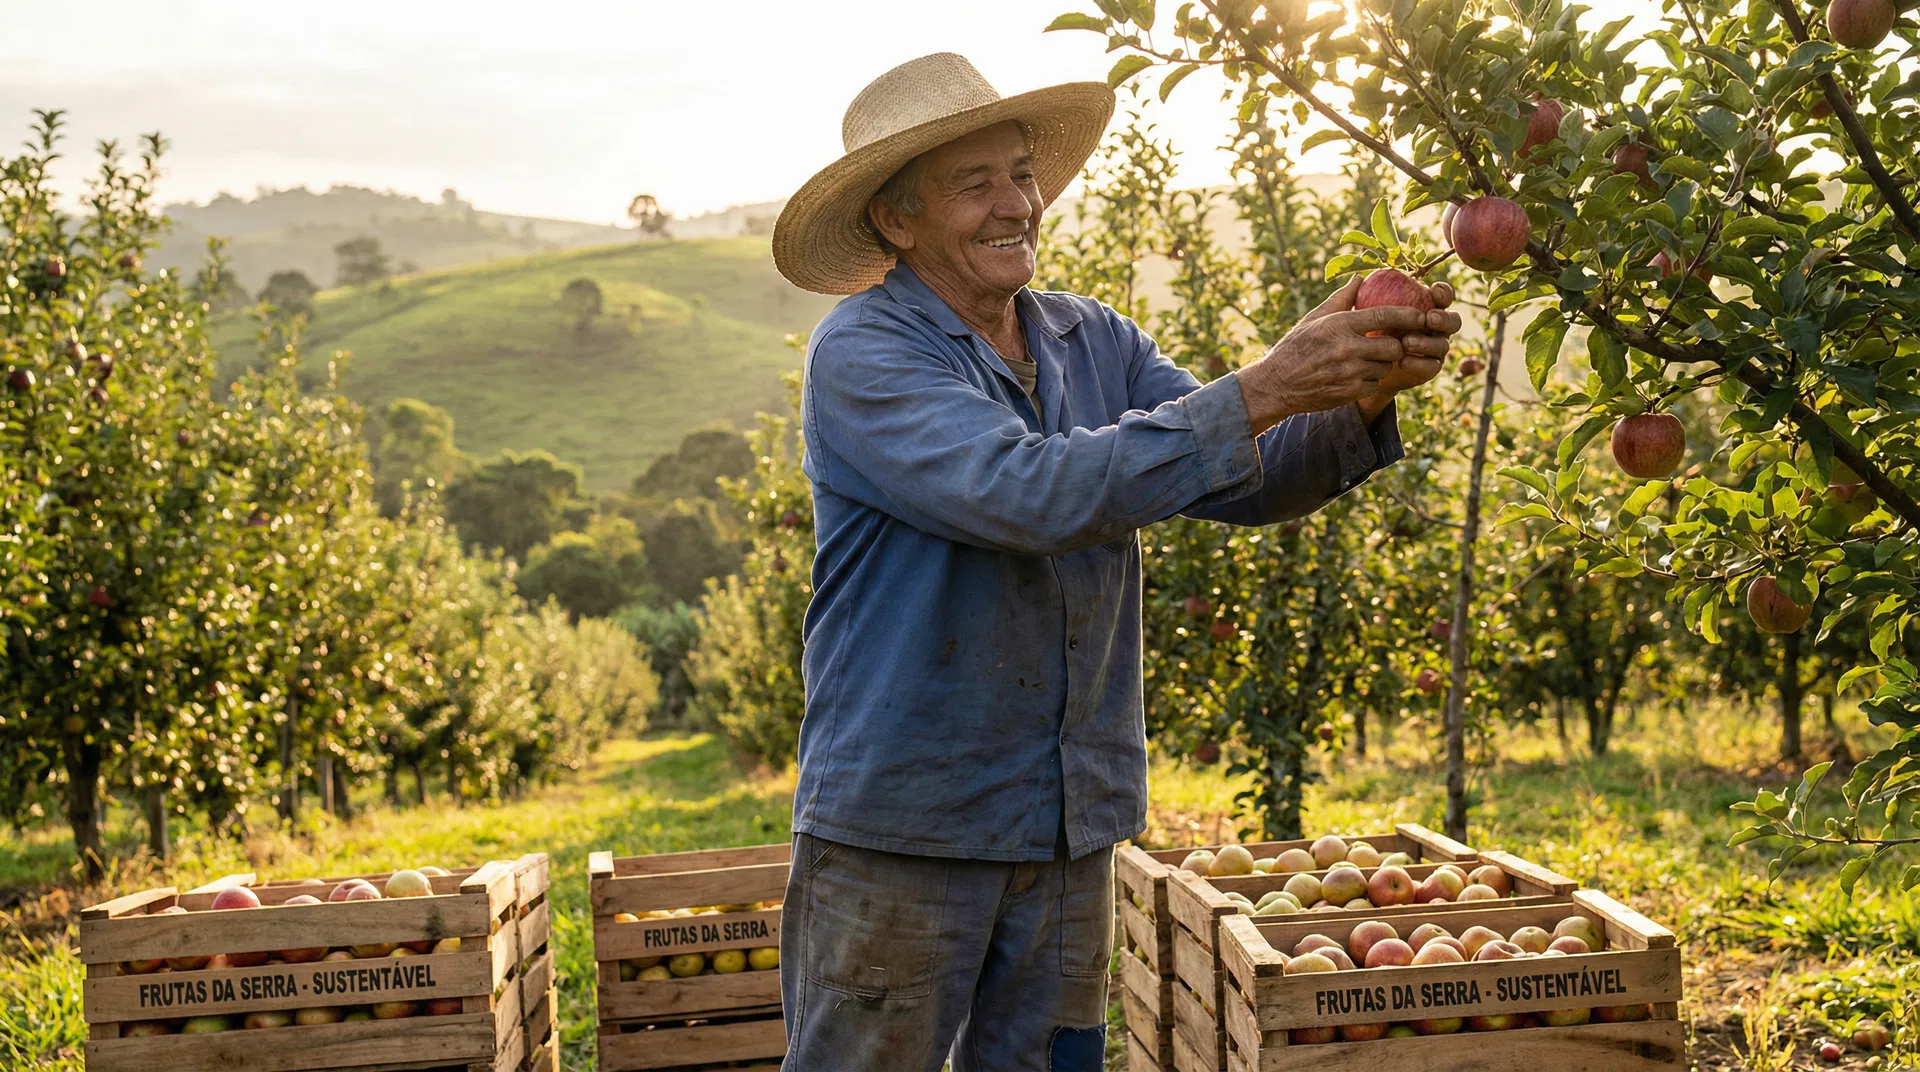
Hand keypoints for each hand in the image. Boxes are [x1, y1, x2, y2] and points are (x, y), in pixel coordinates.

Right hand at [1236, 277, 1460, 433]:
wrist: (1276, 384)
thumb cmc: (1296, 347)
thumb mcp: (1315, 318)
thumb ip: (1341, 299)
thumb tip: (1361, 278)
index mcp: (1339, 325)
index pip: (1385, 315)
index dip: (1409, 314)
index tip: (1422, 314)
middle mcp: (1347, 348)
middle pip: (1393, 346)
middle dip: (1396, 344)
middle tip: (1391, 342)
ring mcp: (1349, 373)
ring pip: (1386, 367)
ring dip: (1383, 363)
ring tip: (1369, 359)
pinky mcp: (1349, 392)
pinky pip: (1374, 384)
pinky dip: (1371, 380)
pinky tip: (1358, 376)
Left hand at [1357, 280, 1460, 420]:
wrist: (1362, 368)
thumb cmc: (1359, 335)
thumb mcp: (1353, 317)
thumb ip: (1355, 298)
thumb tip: (1359, 278)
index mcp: (1424, 307)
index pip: (1442, 297)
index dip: (1443, 292)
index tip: (1433, 291)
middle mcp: (1434, 328)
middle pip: (1453, 321)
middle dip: (1444, 318)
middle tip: (1428, 318)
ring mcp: (1433, 349)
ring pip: (1443, 344)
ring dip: (1427, 342)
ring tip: (1406, 342)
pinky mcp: (1428, 369)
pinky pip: (1432, 367)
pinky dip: (1420, 364)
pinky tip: (1403, 362)